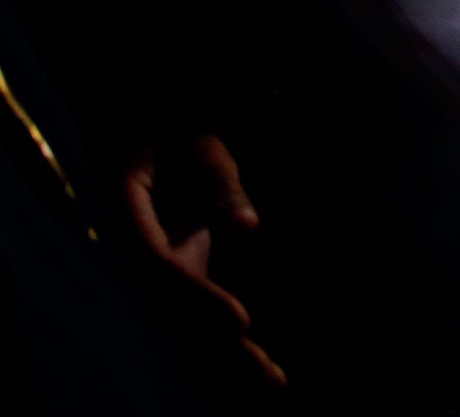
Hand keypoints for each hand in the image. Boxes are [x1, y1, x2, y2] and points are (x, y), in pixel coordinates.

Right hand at [122, 135, 283, 386]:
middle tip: (270, 378)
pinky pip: (201, 308)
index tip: (241, 322)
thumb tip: (250, 228)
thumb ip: (222, 184)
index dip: (200, 298)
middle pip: (177, 309)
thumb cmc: (175, 131)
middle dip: (220, 345)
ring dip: (229, 354)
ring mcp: (160, 264)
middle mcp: (142, 252)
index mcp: (132, 218)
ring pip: (188, 318)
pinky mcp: (182, 269)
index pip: (164, 270)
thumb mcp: (198, 142)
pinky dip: (228, 336)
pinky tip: (265, 368)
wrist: (148, 127)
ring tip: (274, 384)